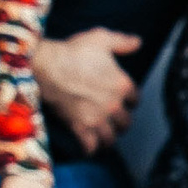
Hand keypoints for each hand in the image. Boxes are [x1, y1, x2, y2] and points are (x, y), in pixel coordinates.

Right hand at [31, 28, 140, 152]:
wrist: (49, 66)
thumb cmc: (74, 50)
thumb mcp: (101, 39)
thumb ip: (122, 42)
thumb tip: (138, 42)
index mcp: (121, 85)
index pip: (135, 99)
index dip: (131, 101)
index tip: (126, 101)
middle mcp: (113, 105)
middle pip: (126, 123)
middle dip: (122, 123)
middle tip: (116, 122)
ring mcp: (97, 118)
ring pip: (111, 138)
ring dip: (109, 139)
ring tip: (105, 138)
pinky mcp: (80, 127)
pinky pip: (90, 146)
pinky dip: (91, 149)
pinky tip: (89, 148)